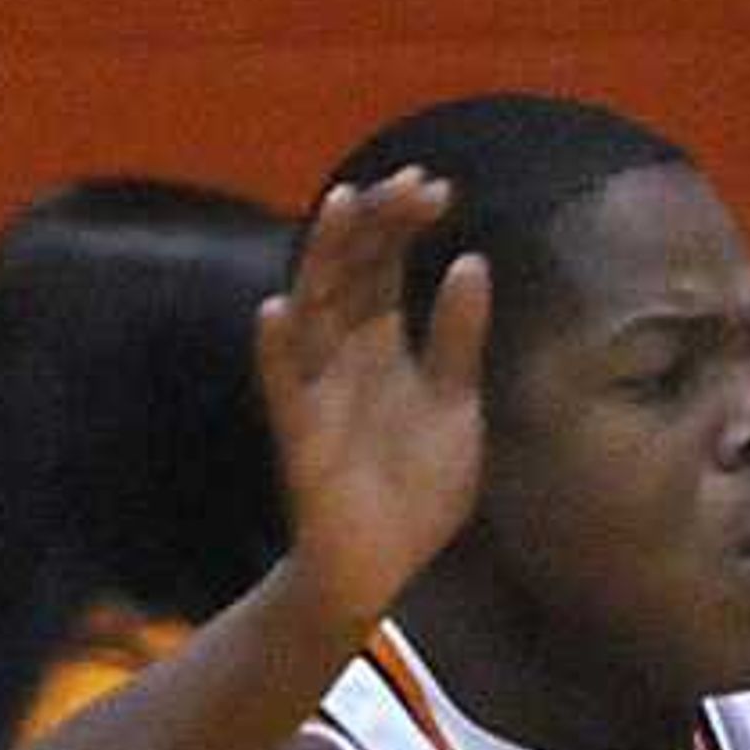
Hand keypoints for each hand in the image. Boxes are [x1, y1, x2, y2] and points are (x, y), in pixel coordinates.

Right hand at [255, 171, 489, 638]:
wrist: (385, 564)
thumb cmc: (414, 487)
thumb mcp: (456, 406)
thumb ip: (459, 338)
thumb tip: (471, 261)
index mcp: (382, 341)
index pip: (385, 263)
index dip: (404, 223)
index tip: (436, 187)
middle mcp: (344, 351)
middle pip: (350, 269)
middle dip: (375, 223)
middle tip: (407, 184)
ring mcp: (318, 386)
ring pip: (314, 306)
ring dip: (323, 256)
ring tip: (340, 207)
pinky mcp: (300, 432)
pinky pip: (283, 384)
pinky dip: (277, 348)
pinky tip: (277, 310)